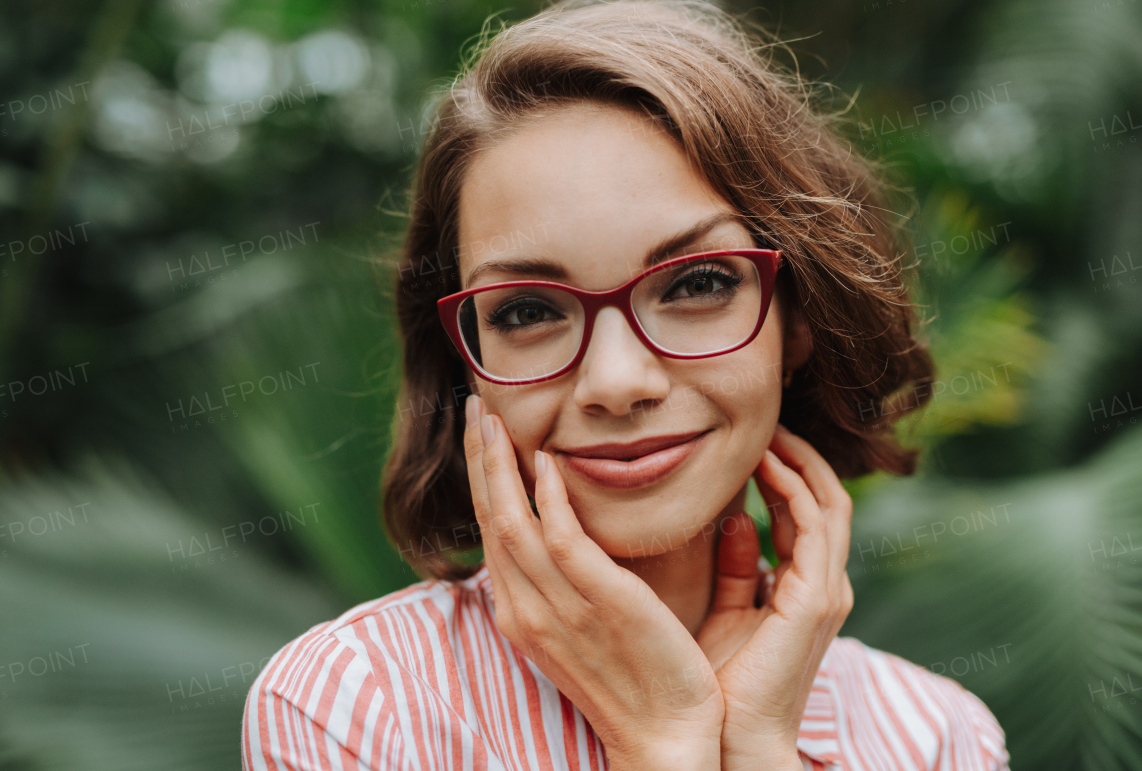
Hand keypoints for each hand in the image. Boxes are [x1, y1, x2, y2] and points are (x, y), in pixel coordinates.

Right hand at [463, 395, 722, 770]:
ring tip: (494, 416)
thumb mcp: (585, 623)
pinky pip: (561, 541)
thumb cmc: (635, 677)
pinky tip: (546, 461)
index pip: (490, 530)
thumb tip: (566, 531)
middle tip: (474, 406)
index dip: (481, 478)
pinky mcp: (600, 603)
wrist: (666, 736)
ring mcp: (558, 608)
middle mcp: (526, 608)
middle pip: (489, 518)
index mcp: (521, 612)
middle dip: (478, 459)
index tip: (480, 432)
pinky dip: (549, 499)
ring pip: (511, 521)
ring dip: (500, 464)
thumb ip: (569, 578)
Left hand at [694, 424, 853, 770]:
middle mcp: (826, 585)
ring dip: (799, 461)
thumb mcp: (729, 614)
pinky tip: (764, 464)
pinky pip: (814, 527)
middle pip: (826, 499)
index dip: (787, 471)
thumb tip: (735, 520)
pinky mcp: (815, 600)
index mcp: (808, 589)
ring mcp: (827, 592)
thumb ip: (738, 569)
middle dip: (799, 455)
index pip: (808, 512)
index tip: (753, 439)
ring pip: (828, 504)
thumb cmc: (724, 686)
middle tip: (764, 420)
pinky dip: (793, 489)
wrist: (734, 741)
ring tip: (766, 429)